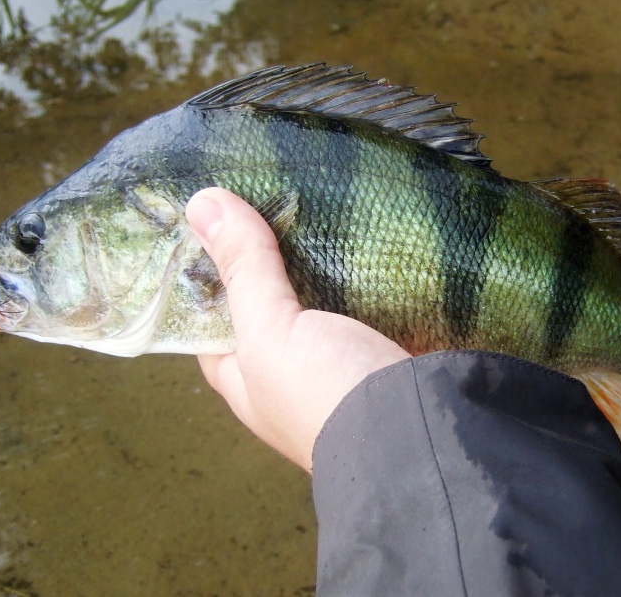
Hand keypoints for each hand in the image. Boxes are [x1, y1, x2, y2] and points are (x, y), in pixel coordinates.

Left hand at [185, 188, 410, 471]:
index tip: (210, 215)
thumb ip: (242, 270)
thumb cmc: (327, 394)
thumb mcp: (270, 332)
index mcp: (247, 376)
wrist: (419, 433)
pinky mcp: (387, 339)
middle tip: (269, 187)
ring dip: (323, 253)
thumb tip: (201, 201)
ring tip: (317, 189)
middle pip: (269, 300)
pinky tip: (367, 223)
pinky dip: (367, 264)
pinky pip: (371, 294)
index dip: (203, 272)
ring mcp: (342, 355)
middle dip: (269, 252)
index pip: (209, 318)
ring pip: (322, 294)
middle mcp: (291, 369)